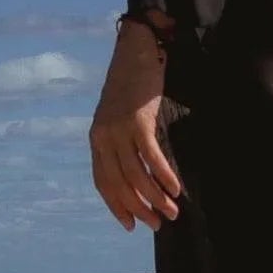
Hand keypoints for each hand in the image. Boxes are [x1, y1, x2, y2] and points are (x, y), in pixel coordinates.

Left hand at [89, 23, 183, 232]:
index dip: (117, 206)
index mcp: (96, 138)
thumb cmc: (132, 83)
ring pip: (135, 175)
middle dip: (139, 208)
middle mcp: (103, 137)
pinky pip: (150, 156)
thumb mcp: (120, 114)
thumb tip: (140, 169)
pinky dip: (163, 175)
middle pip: (119, 184)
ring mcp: (119, 129)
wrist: (135, 48)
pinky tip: (175, 188)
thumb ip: (122, 140)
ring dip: (154, 197)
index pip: (103, 183)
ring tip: (172, 211)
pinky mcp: (137, 120)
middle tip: (159, 223)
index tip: (131, 224)